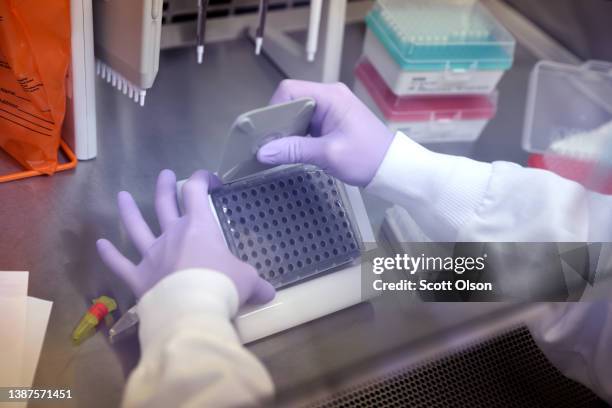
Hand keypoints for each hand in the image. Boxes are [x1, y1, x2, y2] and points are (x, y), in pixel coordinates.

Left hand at [97, 169, 274, 304]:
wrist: (192, 309)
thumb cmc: (223, 285)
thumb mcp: (248, 281)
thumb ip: (257, 284)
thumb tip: (271, 293)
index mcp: (198, 227)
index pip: (196, 191)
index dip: (202, 179)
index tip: (210, 178)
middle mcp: (172, 234)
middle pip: (165, 203)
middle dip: (166, 187)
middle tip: (165, 176)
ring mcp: (152, 254)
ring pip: (137, 227)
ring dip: (129, 211)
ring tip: (123, 196)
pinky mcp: (138, 277)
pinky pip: (120, 263)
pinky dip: (109, 255)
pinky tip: (100, 244)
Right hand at [256, 80, 393, 186]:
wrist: (392, 167)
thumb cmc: (365, 157)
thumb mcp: (328, 155)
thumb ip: (294, 150)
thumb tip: (262, 152)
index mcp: (329, 96)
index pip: (289, 90)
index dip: (273, 108)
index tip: (267, 132)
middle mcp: (329, 96)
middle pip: (291, 100)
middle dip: (278, 122)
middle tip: (270, 144)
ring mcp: (331, 107)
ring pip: (297, 113)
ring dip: (288, 130)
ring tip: (280, 149)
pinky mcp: (332, 120)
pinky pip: (307, 122)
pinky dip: (297, 134)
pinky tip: (292, 149)